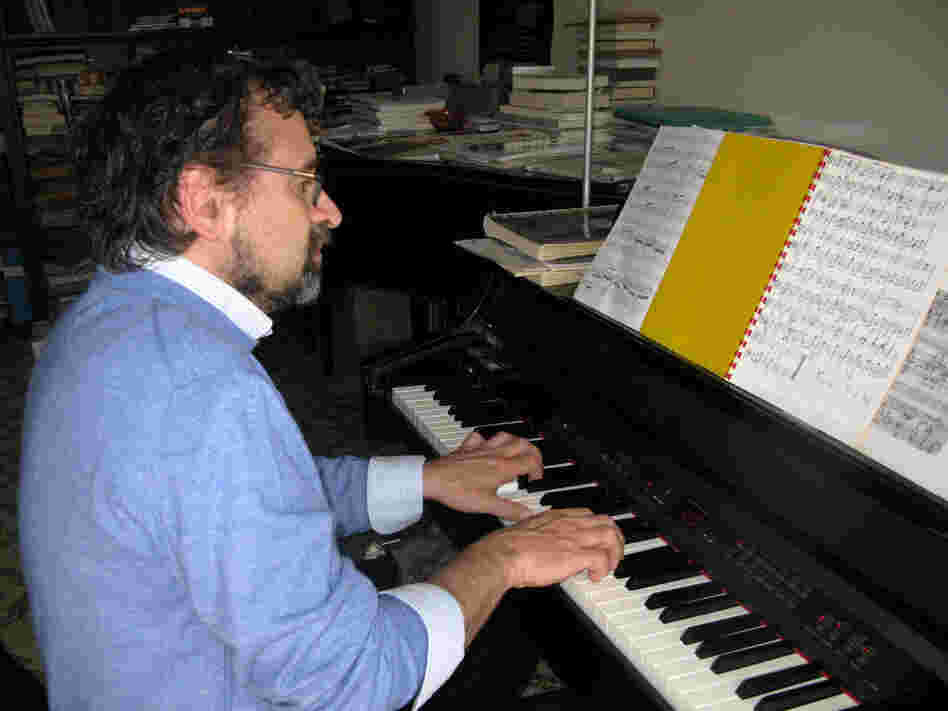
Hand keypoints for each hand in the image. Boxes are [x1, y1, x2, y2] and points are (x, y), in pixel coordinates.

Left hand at [422, 431, 542, 521]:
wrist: (432, 479)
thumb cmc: (457, 490)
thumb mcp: (486, 506)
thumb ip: (510, 510)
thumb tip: (528, 514)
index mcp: (502, 468)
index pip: (531, 461)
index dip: (538, 471)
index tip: (534, 482)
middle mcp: (494, 454)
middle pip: (522, 444)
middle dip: (532, 453)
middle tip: (532, 466)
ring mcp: (480, 449)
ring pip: (504, 436)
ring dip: (514, 443)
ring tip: (515, 454)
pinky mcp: (467, 448)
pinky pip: (480, 437)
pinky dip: (487, 440)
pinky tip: (486, 448)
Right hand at [477, 508, 625, 586]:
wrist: (502, 555)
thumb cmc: (507, 547)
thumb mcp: (526, 530)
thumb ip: (540, 533)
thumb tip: (543, 545)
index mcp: (556, 516)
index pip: (588, 514)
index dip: (597, 528)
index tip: (596, 540)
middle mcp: (569, 524)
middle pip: (607, 521)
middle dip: (614, 539)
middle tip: (611, 555)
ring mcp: (574, 538)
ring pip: (611, 536)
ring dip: (614, 554)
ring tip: (608, 567)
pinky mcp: (576, 555)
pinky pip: (602, 559)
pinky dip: (604, 569)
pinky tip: (594, 577)